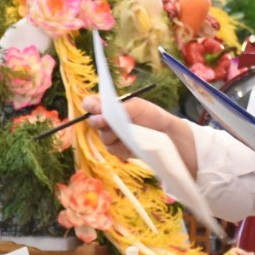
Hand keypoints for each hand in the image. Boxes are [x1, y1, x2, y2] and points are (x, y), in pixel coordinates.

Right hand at [79, 95, 196, 173]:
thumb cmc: (150, 114)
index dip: (90, 105)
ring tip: (126, 132)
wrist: (165, 133)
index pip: (92, 104)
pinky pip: (113, 149)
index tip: (92, 106)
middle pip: (93, 122)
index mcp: (110, 106)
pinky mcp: (118, 149)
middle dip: (98, 121)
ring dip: (112, 134)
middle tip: (103, 120)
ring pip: (103, 137)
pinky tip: (131, 143)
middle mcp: (107, 121)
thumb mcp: (137, 106)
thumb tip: (105, 114)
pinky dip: (121, 146)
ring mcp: (112, 136)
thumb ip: (121, 109)